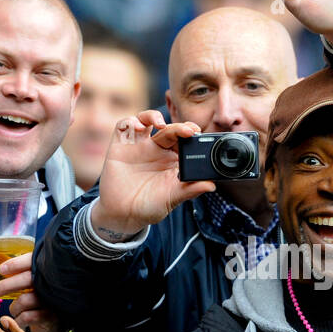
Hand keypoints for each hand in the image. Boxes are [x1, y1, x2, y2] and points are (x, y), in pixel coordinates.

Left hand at [0, 253, 61, 331]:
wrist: (54, 322)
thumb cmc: (38, 300)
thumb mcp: (31, 285)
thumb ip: (19, 276)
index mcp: (43, 271)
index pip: (31, 261)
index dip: (16, 264)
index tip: (1, 269)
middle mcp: (50, 283)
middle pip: (27, 279)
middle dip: (7, 285)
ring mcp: (52, 299)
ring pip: (25, 300)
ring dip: (14, 307)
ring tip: (14, 311)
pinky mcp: (51, 316)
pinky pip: (27, 316)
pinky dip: (18, 320)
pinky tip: (19, 320)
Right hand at [88, 111, 214, 240]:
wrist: (123, 215)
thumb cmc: (150, 207)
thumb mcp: (172, 198)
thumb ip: (190, 190)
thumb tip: (211, 185)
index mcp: (172, 160)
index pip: (184, 140)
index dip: (191, 134)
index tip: (197, 134)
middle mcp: (157, 150)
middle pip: (169, 129)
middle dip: (179, 126)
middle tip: (188, 130)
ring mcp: (138, 146)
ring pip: (147, 120)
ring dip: (153, 116)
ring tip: (160, 123)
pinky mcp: (120, 145)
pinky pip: (124, 125)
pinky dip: (130, 121)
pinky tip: (138, 127)